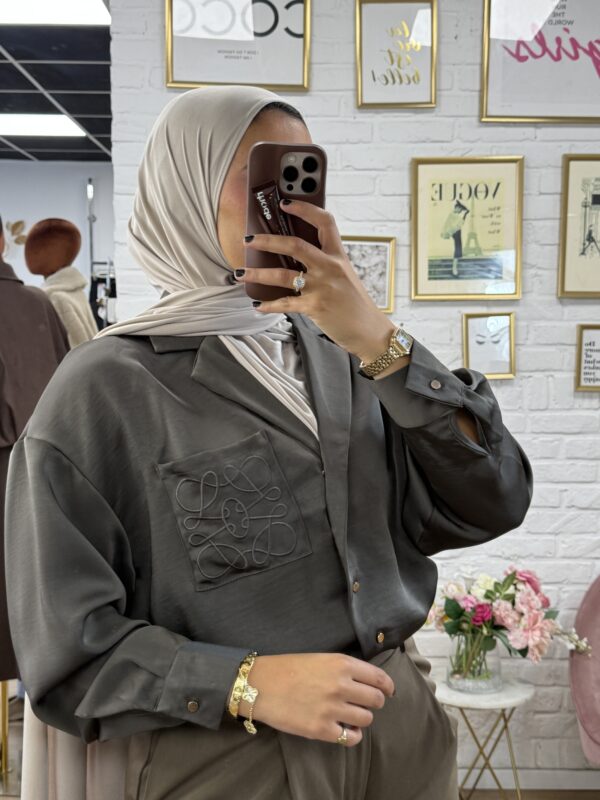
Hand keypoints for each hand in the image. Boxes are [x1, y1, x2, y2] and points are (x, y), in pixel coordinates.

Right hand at [235, 652, 394, 746]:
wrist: (260, 684)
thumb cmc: (288, 668)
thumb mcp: (320, 658)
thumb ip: (344, 668)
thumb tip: (366, 682)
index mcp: (341, 664)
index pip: (379, 678)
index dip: (387, 686)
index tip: (388, 691)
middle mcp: (341, 685)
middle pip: (376, 700)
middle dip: (374, 703)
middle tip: (363, 703)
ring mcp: (332, 708)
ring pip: (366, 719)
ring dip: (361, 718)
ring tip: (349, 715)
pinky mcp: (321, 729)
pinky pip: (351, 738)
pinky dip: (351, 735)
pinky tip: (344, 730)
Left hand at [237, 199, 395, 363]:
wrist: (370, 331)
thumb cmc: (355, 304)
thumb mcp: (345, 277)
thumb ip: (325, 265)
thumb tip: (294, 258)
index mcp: (339, 256)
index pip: (325, 222)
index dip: (305, 209)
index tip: (285, 203)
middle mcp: (330, 268)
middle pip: (295, 245)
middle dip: (267, 241)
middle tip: (248, 240)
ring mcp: (322, 287)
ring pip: (283, 275)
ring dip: (258, 274)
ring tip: (240, 273)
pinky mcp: (315, 307)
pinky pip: (285, 304)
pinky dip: (269, 305)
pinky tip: (258, 305)